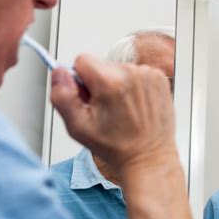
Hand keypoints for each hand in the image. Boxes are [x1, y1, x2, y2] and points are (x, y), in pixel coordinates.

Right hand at [50, 54, 176, 175]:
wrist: (149, 158)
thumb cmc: (116, 147)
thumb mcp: (78, 127)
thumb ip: (62, 96)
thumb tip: (59, 72)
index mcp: (110, 83)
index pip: (82, 60)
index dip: (80, 80)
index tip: (88, 98)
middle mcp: (131, 73)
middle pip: (101, 65)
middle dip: (98, 83)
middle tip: (106, 109)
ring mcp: (148, 74)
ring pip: (118, 69)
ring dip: (117, 85)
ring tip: (123, 110)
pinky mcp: (159, 78)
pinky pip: (136, 73)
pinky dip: (133, 87)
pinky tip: (135, 107)